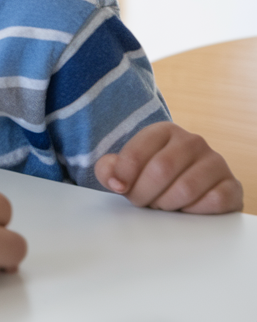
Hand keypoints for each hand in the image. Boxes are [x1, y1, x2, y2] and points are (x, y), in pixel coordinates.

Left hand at [94, 121, 242, 212]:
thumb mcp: (126, 169)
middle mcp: (193, 141)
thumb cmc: (151, 177)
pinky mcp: (232, 185)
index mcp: (164, 131)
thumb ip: (110, 169)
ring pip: (186, 188)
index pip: (136, 153)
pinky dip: (193, 211)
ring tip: (161, 204)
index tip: (119, 188)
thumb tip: (114, 181)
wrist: (189, 188)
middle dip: (144, 193)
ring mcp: (216, 162)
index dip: (123, 176)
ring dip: (167, 204)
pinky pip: (212, 201)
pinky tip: (185, 208)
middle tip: (141, 201)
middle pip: (161, 170)